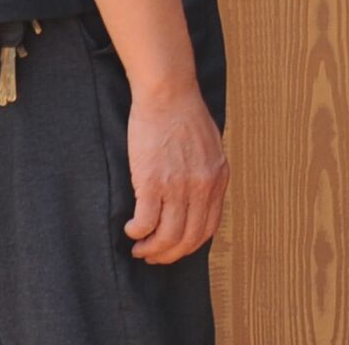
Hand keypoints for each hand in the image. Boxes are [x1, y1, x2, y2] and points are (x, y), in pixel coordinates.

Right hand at [124, 80, 227, 263]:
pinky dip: (137, 232)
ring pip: (167, 237)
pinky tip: (131, 229)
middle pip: (188, 239)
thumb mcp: (210, 147)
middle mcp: (202, 187)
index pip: (208, 229)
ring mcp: (179, 187)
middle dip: (169, 254)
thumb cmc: (185, 114)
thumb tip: (197, 198)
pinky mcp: (153, 182)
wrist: (168, 92)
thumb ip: (207, 174)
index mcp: (217, 179)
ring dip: (151, 249)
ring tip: (139, 246)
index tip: (174, 249)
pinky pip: (146, 222)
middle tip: (152, 255)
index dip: (188, 245)